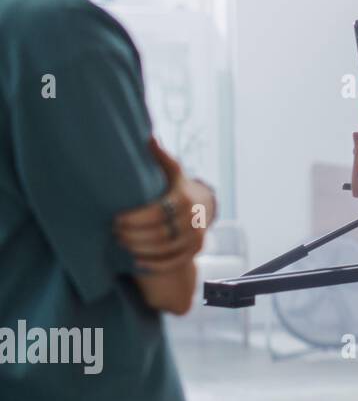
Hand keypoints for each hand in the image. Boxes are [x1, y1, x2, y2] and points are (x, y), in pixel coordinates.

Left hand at [113, 139, 215, 275]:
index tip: (115, 218)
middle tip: (113, 232)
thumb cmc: (174, 186)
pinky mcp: (195, 250)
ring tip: (119, 244)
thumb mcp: (169, 170)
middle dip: (133, 235)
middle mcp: (194, 218)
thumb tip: (147, 137)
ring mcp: (197, 236)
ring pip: (165, 249)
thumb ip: (157, 155)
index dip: (134, 218)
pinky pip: (173, 262)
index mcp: (184, 197)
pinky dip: (152, 263)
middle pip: (160, 233)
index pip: (157, 212)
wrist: (200, 204)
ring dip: (139, 249)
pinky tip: (135, 260)